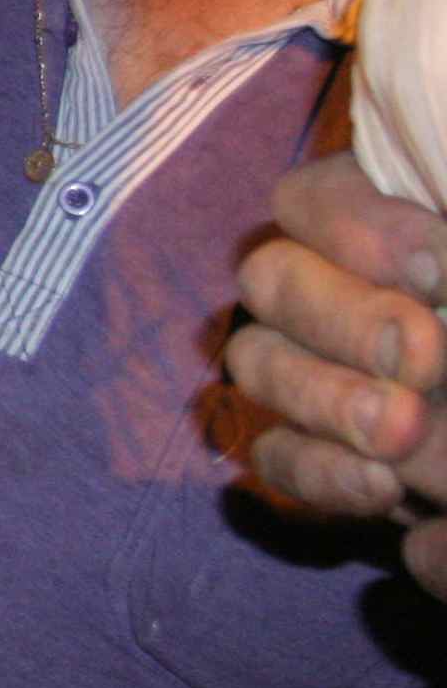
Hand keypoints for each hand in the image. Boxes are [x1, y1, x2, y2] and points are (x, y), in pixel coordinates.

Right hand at [229, 153, 446, 594]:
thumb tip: (434, 256)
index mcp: (400, 227)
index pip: (314, 196)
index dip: (353, 226)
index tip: (438, 263)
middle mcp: (349, 292)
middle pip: (270, 279)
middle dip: (342, 318)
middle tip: (426, 359)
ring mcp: (330, 376)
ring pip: (258, 365)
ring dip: (322, 397)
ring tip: (404, 434)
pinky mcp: (333, 461)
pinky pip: (278, 457)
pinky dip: (317, 472)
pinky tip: (381, 491)